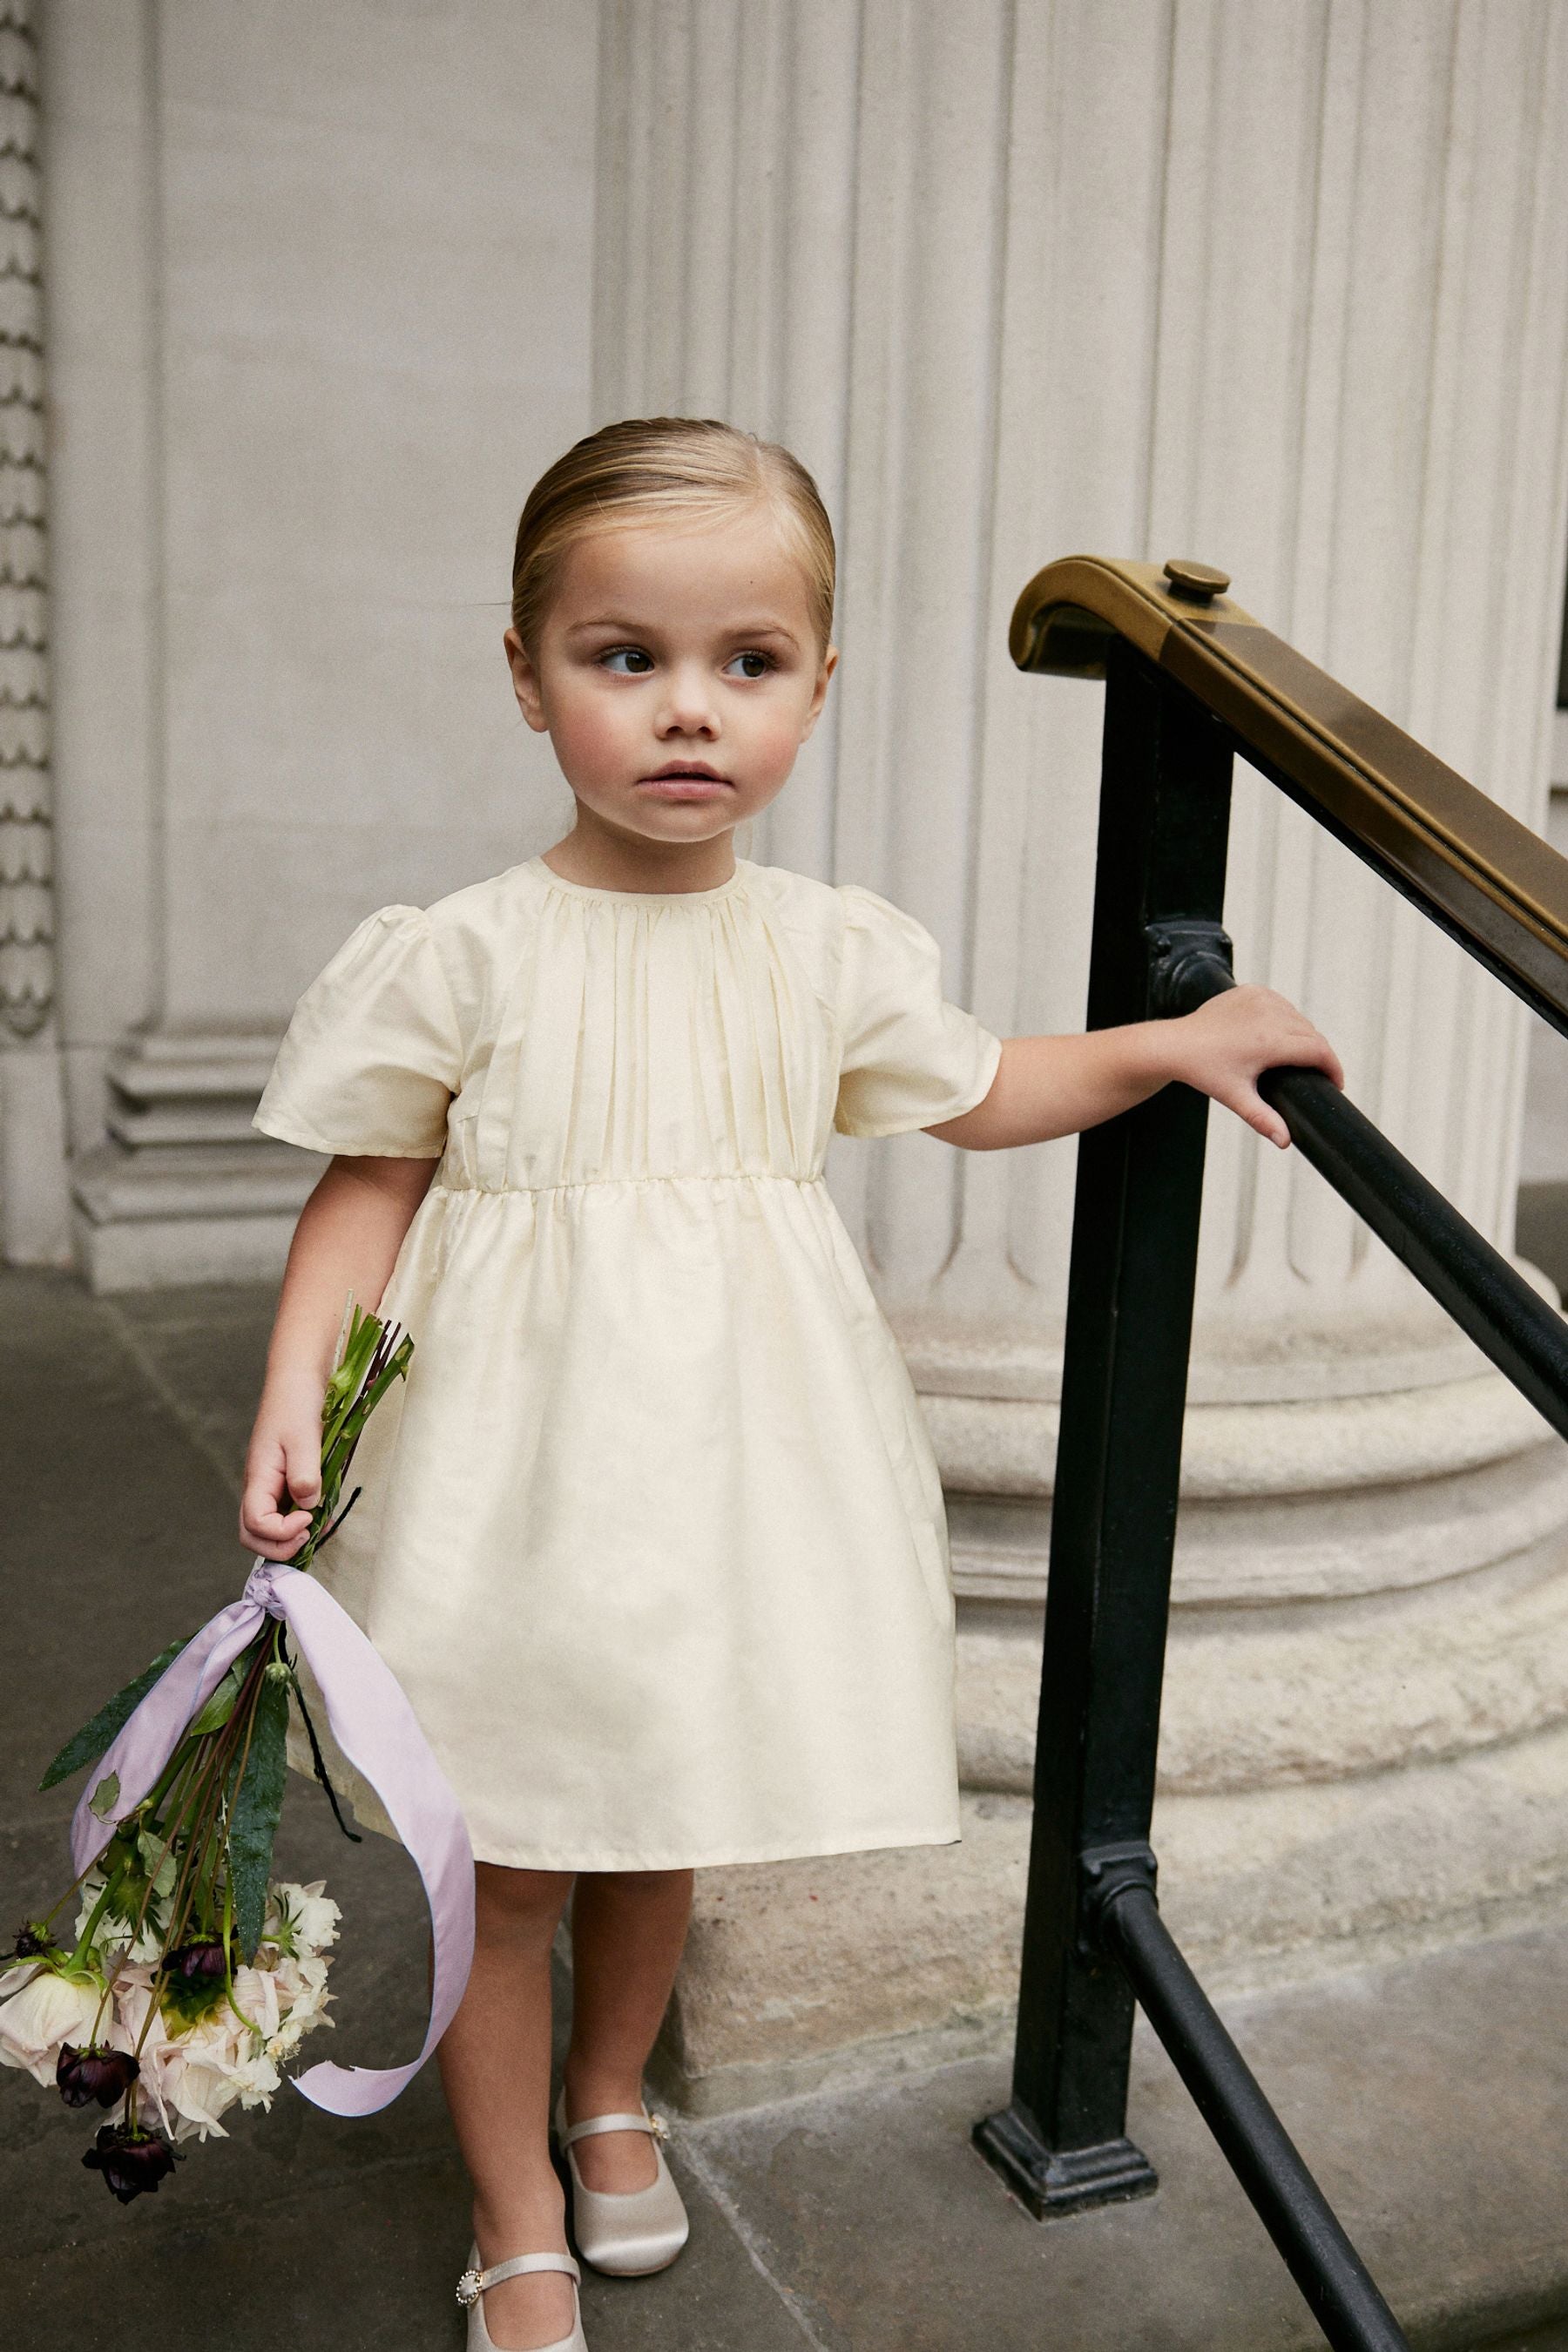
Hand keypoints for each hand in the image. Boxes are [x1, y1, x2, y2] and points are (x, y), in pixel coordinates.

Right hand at [239, 1390, 322, 1559]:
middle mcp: (259, 1488)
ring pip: (268, 1528)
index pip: (255, 1524)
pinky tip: (323, 1515)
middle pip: (253, 1535)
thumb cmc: (296, 1405)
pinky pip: (285, 1513)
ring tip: (320, 1527)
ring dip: (291, 1537)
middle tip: (310, 1534)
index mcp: (258, 1478)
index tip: (309, 1517)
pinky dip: (301, 1523)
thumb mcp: (304, 1437)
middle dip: (280, 1547)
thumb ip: (304, 1473)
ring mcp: (270, 1487)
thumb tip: (307, 1506)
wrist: (296, 1382)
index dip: (281, 1532)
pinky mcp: (284, 1483)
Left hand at [1171, 985, 1343, 1148]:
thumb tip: (1285, 1142)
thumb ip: (1263, 1119)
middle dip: (1318, 1055)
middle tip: (1316, 1074)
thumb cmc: (1205, 1071)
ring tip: (1299, 1056)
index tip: (1336, 1083)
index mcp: (1270, 1040)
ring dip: (1303, 1035)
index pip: (1319, 1050)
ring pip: (1298, 1018)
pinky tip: (1279, 1033)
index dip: (1333, 1067)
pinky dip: (1285, 1018)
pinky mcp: (1252, 990)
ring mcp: (1260, 998)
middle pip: (1311, 1034)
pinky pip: (1281, 1004)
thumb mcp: (1236, 1097)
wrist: (1177, 1044)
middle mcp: (1269, 1014)